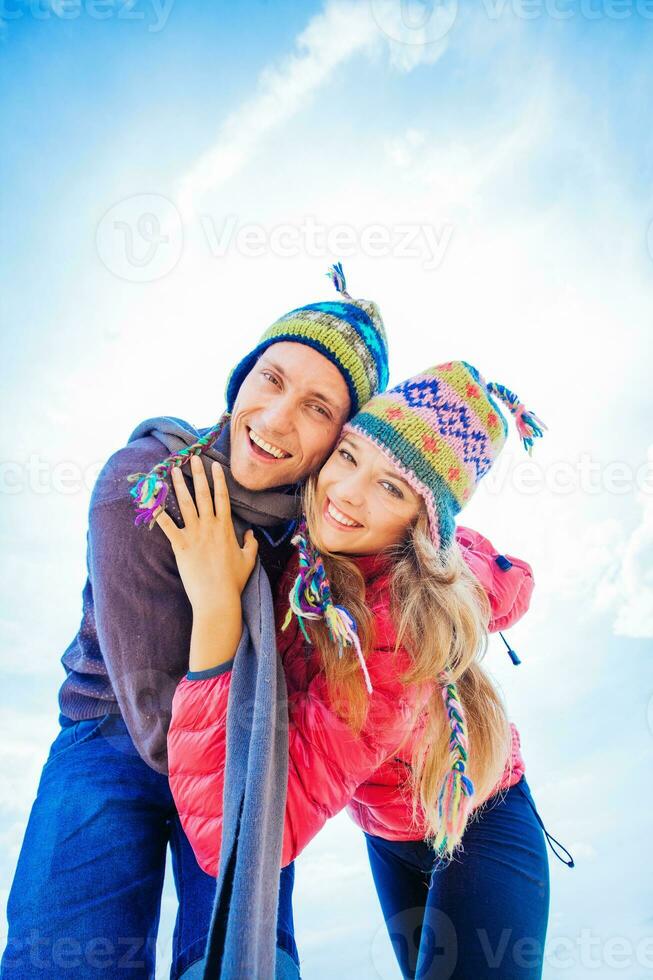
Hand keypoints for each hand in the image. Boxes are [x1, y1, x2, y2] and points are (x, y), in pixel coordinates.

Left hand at [155, 454, 258, 614]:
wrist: (217, 598)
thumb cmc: (233, 581)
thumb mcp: (249, 560)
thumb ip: (251, 543)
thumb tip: (251, 533)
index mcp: (225, 528)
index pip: (222, 498)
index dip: (218, 480)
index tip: (215, 465)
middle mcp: (209, 526)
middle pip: (203, 494)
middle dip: (199, 474)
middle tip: (194, 458)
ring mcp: (194, 535)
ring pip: (185, 504)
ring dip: (179, 485)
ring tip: (174, 470)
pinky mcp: (180, 545)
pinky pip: (167, 526)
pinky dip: (158, 513)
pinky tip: (150, 500)